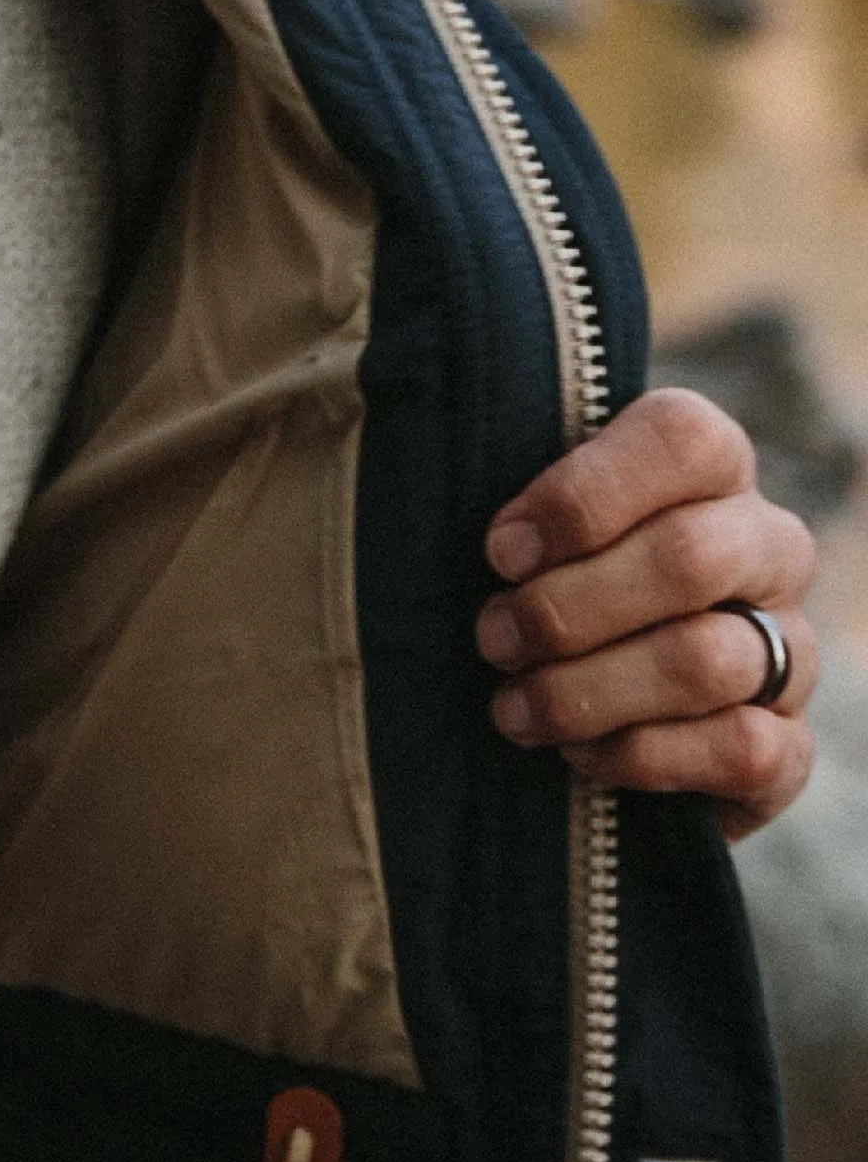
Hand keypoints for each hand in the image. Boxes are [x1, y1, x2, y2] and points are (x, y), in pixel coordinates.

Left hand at [475, 388, 816, 839]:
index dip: (582, 498)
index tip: (495, 550)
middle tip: (491, 638)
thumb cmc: (516, 591)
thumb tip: (375, 403)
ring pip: (709, 659)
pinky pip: (746, 750)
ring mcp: (784, 646)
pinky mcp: (786, 745)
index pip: (682, 439)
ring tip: (513, 709)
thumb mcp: (493, 524)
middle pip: (691, 557)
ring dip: (590, 690)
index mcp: (701, 467)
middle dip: (566, 609)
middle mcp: (762, 545)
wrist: (563, 713)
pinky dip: (643, 758)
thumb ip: (463, 469)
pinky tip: (578, 757)